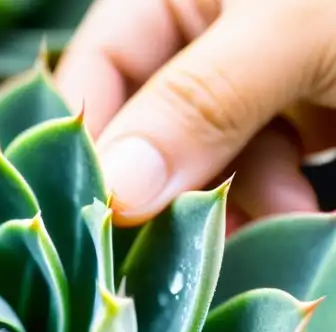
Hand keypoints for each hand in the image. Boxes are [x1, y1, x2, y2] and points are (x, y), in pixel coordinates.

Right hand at [54, 0, 335, 227]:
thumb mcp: (292, 33)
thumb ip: (198, 104)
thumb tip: (115, 191)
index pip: (96, 69)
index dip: (92, 142)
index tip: (102, 213)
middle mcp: (205, 34)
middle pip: (143, 128)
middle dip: (166, 187)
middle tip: (181, 235)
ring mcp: (254, 78)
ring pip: (200, 163)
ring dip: (224, 206)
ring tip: (263, 223)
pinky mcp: (301, 116)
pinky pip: (256, 173)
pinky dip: (270, 200)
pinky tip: (294, 213)